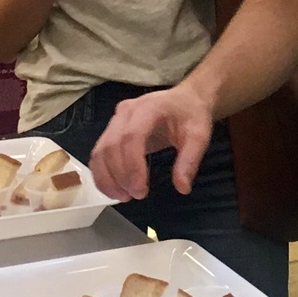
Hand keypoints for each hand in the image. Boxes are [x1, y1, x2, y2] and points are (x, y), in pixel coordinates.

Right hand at [89, 83, 214, 199]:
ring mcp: (115, 119)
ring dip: (106, 178)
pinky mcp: (110, 129)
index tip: (141, 191)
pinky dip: (102, 173)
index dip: (132, 167)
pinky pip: (99, 153)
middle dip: (119, 176)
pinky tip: (114, 188)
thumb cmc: (191, 115)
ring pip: (100, 151)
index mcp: (149, 108)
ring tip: (123, 196)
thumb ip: (190, 160)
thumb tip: (182, 188)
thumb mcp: (199, 135)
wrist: (185, 99)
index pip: (131, 137)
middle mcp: (126, 111)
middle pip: (111, 146)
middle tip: (134, 196)